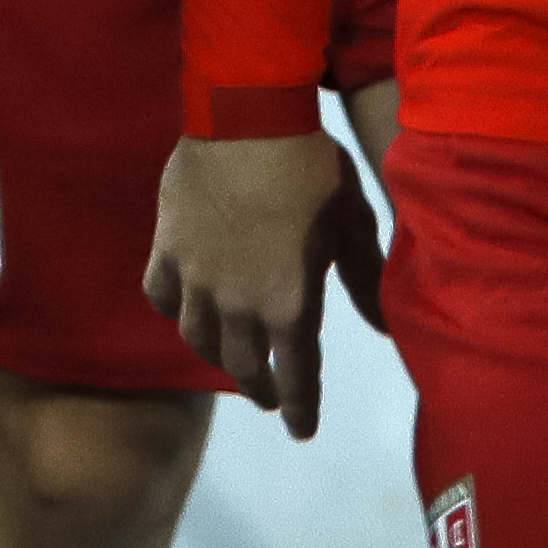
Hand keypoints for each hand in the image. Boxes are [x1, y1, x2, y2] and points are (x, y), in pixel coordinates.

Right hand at [142, 131, 381, 439]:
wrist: (247, 117)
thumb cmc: (311, 169)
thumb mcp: (352, 225)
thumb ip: (364, 281)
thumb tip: (385, 330)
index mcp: (289, 303)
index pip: (296, 376)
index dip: (300, 408)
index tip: (301, 431)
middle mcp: (238, 303)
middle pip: (243, 365)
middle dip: (259, 387)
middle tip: (268, 394)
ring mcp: (196, 277)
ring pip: (198, 338)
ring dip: (217, 355)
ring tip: (228, 354)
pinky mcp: (166, 247)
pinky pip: (161, 295)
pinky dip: (174, 309)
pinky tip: (185, 307)